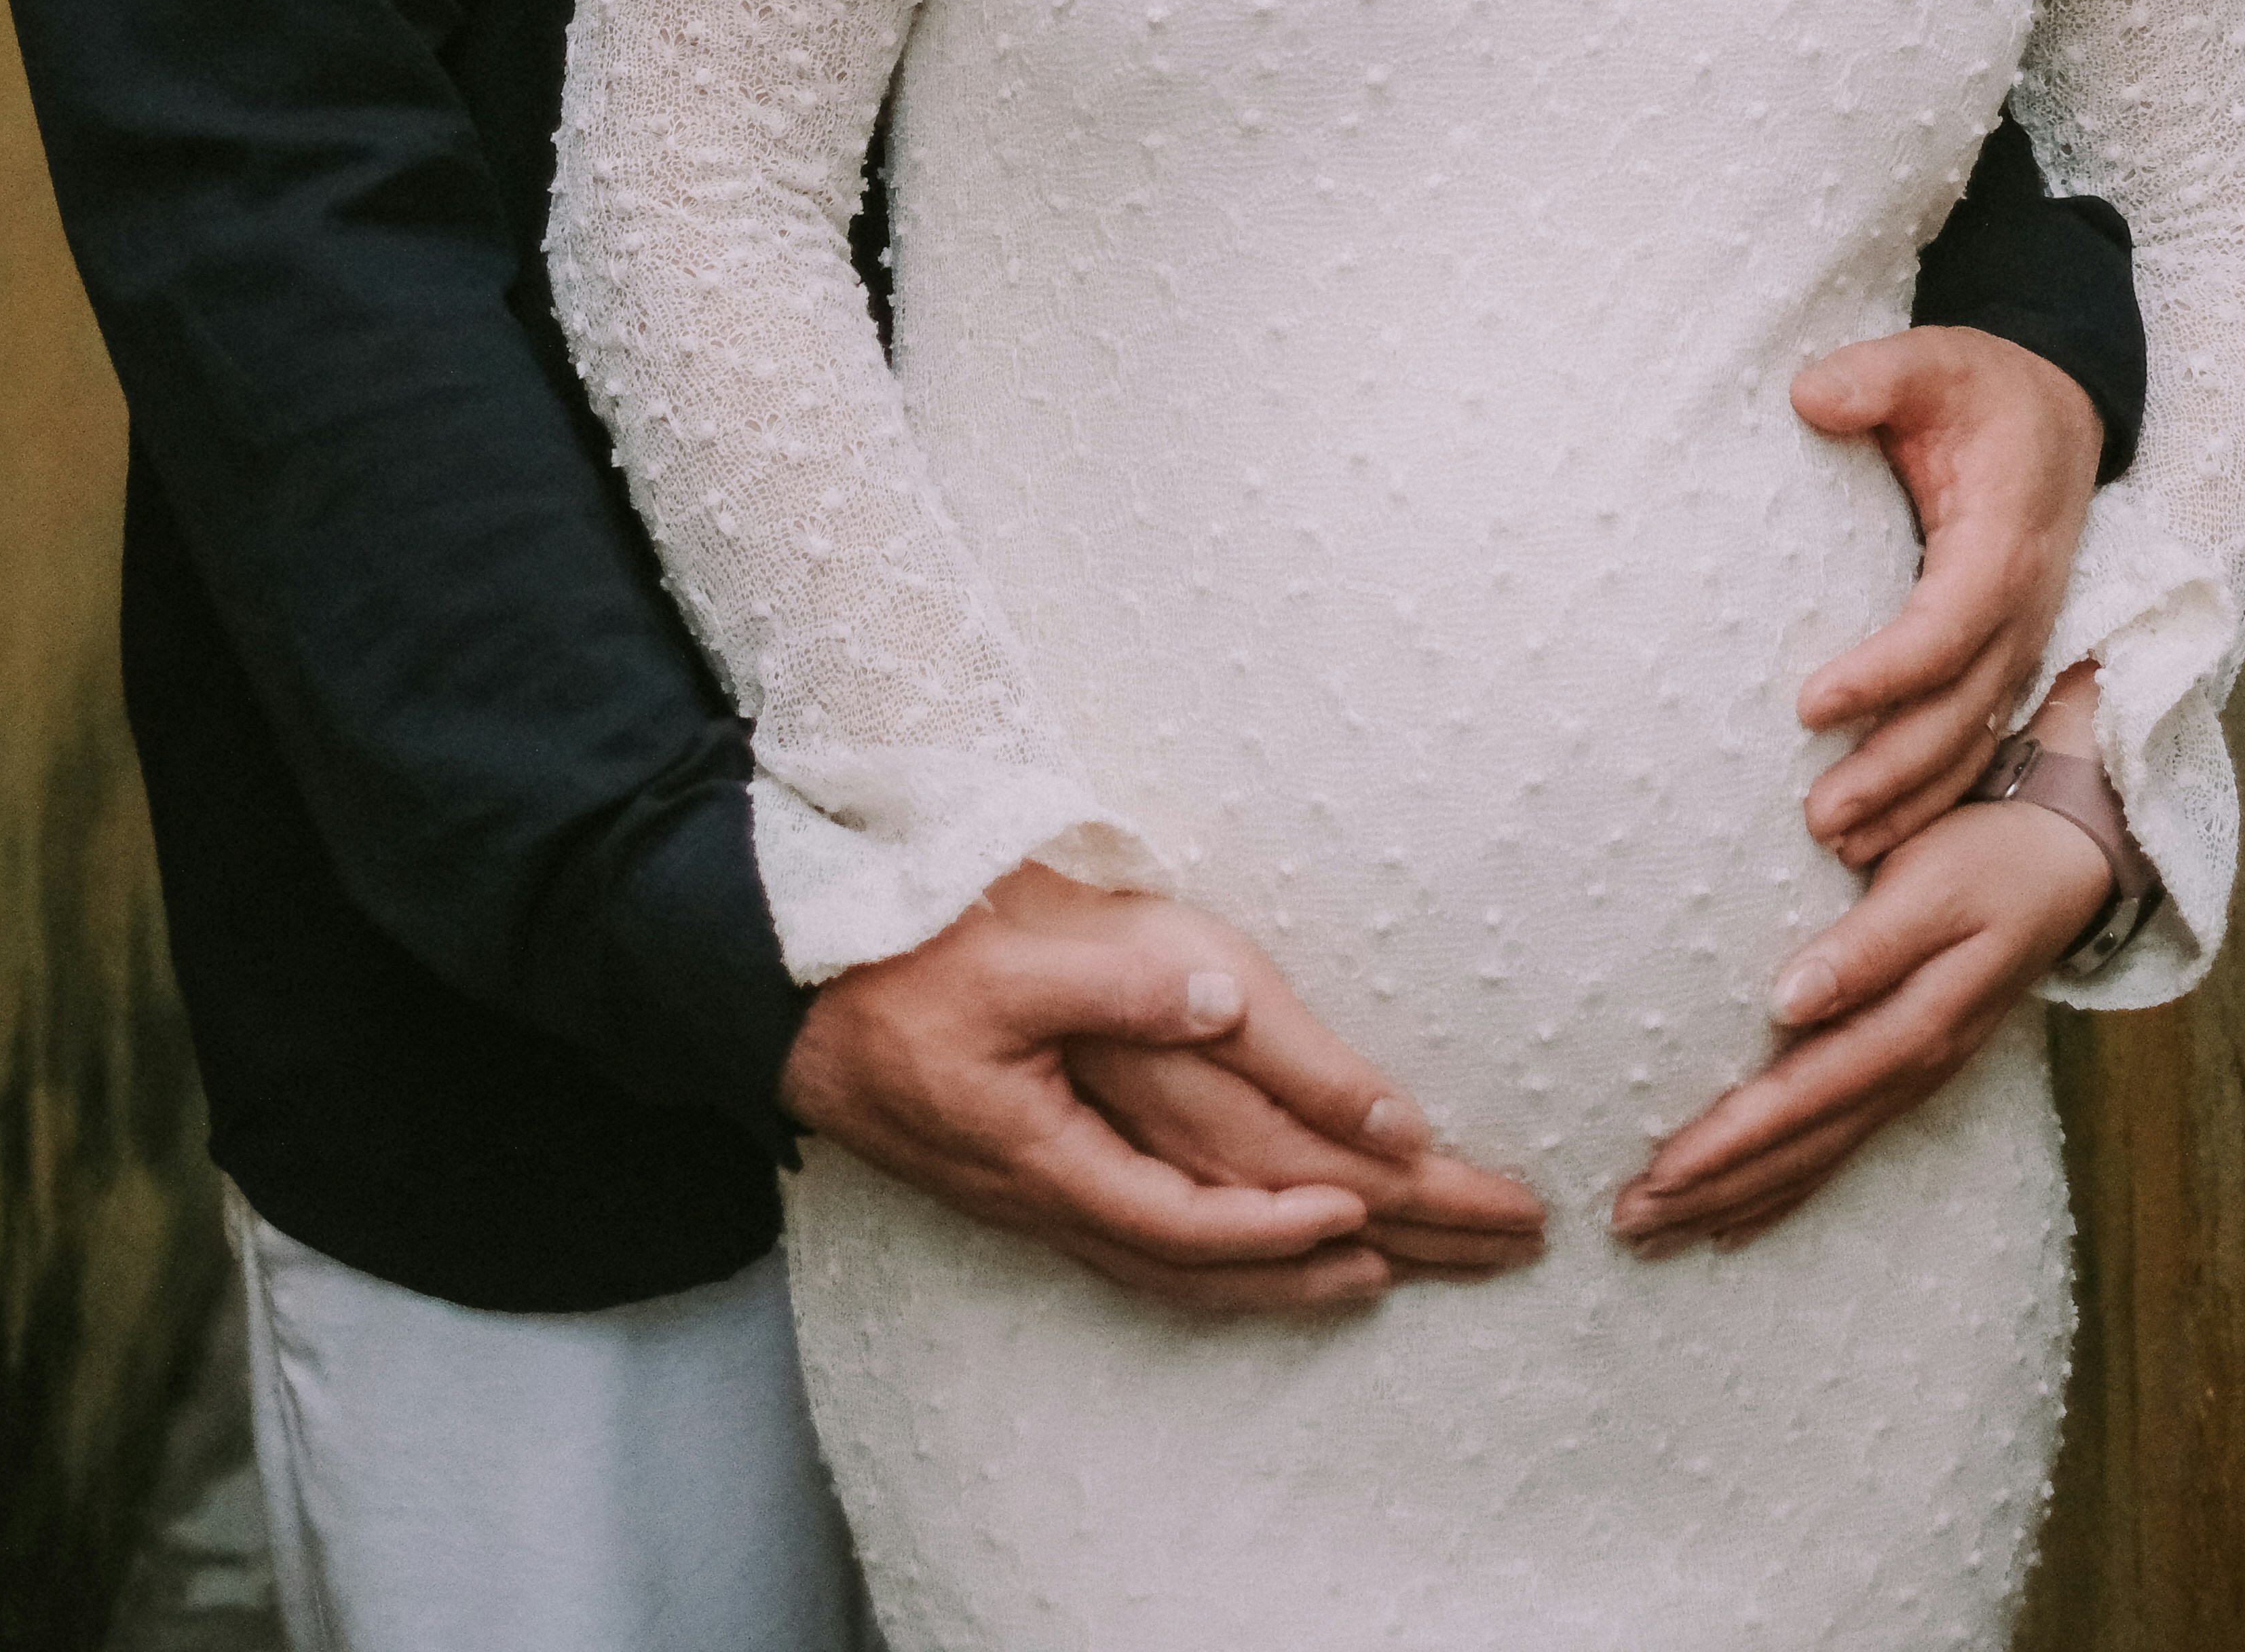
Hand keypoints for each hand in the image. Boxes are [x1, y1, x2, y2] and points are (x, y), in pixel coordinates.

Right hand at [780, 866, 1453, 1318]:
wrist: (794, 1001)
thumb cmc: (901, 969)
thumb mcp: (1009, 963)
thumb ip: (1120, 983)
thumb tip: (1225, 996)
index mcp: (1055, 1148)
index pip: (1190, 1216)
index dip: (1281, 1224)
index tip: (1370, 1210)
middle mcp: (1058, 1192)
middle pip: (1212, 1258)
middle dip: (1336, 1256)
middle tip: (1449, 1248)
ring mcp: (1045, 1199)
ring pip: (1180, 1274)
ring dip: (1284, 1281)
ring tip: (1383, 1274)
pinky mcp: (1036, 1186)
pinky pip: (1147, 1258)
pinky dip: (1221, 1271)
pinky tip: (1260, 1263)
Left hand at [1609, 783, 2113, 1257]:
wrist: (2064, 861)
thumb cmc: (1989, 858)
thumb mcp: (1933, 885)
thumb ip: (1866, 946)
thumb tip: (1788, 998)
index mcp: (1912, 1027)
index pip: (1802, 1097)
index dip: (1731, 1139)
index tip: (1660, 1171)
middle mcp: (1909, 1071)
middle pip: (1800, 1148)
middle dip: (1713, 1188)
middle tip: (1628, 1221)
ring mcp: (1911, 1082)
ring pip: (1813, 1160)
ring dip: (1735, 1199)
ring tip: (1657, 1231)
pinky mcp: (1907, 1075)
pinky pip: (1837, 1150)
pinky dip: (1785, 1191)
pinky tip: (1737, 1221)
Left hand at [1790, 327, 2100, 868]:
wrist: (2059, 405)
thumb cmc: (1984, 389)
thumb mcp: (1934, 359)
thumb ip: (1873, 374)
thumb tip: (1807, 397)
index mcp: (2003, 545)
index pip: (1944, 630)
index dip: (1882, 675)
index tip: (1809, 705)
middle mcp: (2023, 609)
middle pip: (1961, 712)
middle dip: (1892, 772)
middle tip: (1817, 816)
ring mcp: (2024, 640)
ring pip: (1974, 741)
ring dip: (1911, 800)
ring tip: (1840, 846)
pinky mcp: (2009, 656)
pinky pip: (1978, 737)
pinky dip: (1935, 790)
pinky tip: (1883, 829)